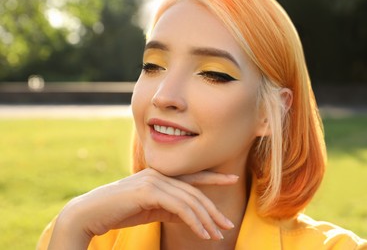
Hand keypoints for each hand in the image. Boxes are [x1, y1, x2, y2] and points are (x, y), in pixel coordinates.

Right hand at [48, 168, 237, 248]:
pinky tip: (203, 233)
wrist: (91, 213)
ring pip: (190, 199)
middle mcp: (160, 174)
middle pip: (195, 191)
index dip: (214, 177)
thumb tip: (192, 218)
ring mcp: (154, 180)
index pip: (192, 175)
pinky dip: (194, 221)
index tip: (233, 179)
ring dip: (206, 219)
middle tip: (228, 225)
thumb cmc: (120, 211)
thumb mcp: (151, 211)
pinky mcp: (148, 191)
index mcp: (161, 175)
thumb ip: (170, 210)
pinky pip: (180, 207)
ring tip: (218, 234)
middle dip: (213, 209)